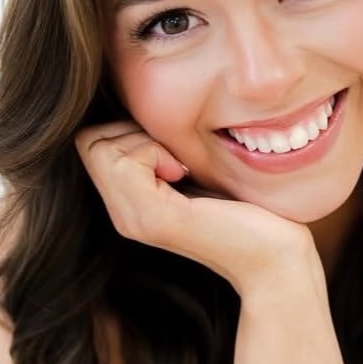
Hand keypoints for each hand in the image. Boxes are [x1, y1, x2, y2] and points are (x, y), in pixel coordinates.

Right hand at [74, 118, 315, 292]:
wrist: (274, 257)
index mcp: (129, 204)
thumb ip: (164, 148)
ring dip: (143, 141)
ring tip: (180, 167)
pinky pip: (125, 162)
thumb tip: (144, 106)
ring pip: (99, 147)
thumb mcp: (195, 169)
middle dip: (130, 131)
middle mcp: (123, 216)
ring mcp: (134, 220)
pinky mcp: (155, 218)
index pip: (89, 141)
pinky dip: (154, 152)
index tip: (171, 150)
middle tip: (175, 157)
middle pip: (88, 141)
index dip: (126, 130)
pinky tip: (184, 173)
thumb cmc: (248, 209)